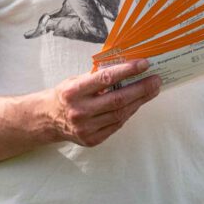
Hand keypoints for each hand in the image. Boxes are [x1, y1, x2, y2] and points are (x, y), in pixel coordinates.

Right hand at [37, 60, 159, 146]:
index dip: (127, 71)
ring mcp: (86, 128)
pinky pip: (116, 125)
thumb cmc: (65, 95)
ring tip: (152, 90)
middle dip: (141, 88)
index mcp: (73, 92)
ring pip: (120, 114)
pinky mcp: (91, 140)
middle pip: (118, 100)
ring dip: (139, 101)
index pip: (105, 79)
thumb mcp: (75, 80)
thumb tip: (126, 67)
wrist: (48, 119)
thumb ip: (97, 77)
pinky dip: (128, 113)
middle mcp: (79, 111)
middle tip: (156, 80)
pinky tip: (137, 103)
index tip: (144, 64)